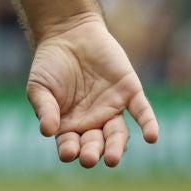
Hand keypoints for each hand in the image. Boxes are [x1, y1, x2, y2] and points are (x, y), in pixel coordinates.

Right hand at [26, 14, 158, 167]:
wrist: (69, 32)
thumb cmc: (49, 62)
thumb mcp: (39, 85)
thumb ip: (44, 107)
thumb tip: (47, 131)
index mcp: (70, 123)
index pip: (71, 143)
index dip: (70, 149)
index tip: (68, 153)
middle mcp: (94, 121)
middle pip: (96, 143)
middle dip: (92, 152)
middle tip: (89, 158)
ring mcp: (113, 108)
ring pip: (118, 133)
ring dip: (117, 146)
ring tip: (112, 158)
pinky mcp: (130, 93)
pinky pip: (142, 112)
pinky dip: (148, 124)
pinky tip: (151, 137)